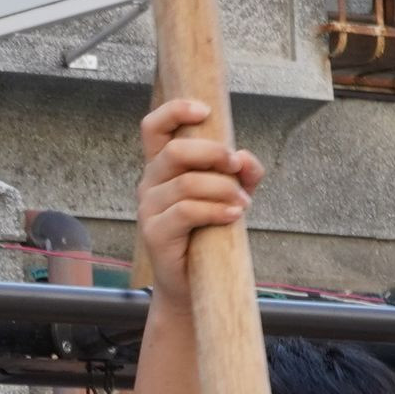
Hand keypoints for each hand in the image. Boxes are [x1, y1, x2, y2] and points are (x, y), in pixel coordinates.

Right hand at [132, 96, 263, 293]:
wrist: (192, 282)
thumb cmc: (208, 233)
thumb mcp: (231, 195)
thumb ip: (242, 173)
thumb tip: (246, 159)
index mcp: (162, 167)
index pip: (154, 127)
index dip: (175, 111)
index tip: (205, 111)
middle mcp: (150, 183)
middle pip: (175, 151)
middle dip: (213, 154)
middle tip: (236, 167)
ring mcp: (149, 208)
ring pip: (187, 184)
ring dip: (223, 190)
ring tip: (242, 204)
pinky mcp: (154, 233)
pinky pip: (186, 211)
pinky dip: (216, 210)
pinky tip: (233, 216)